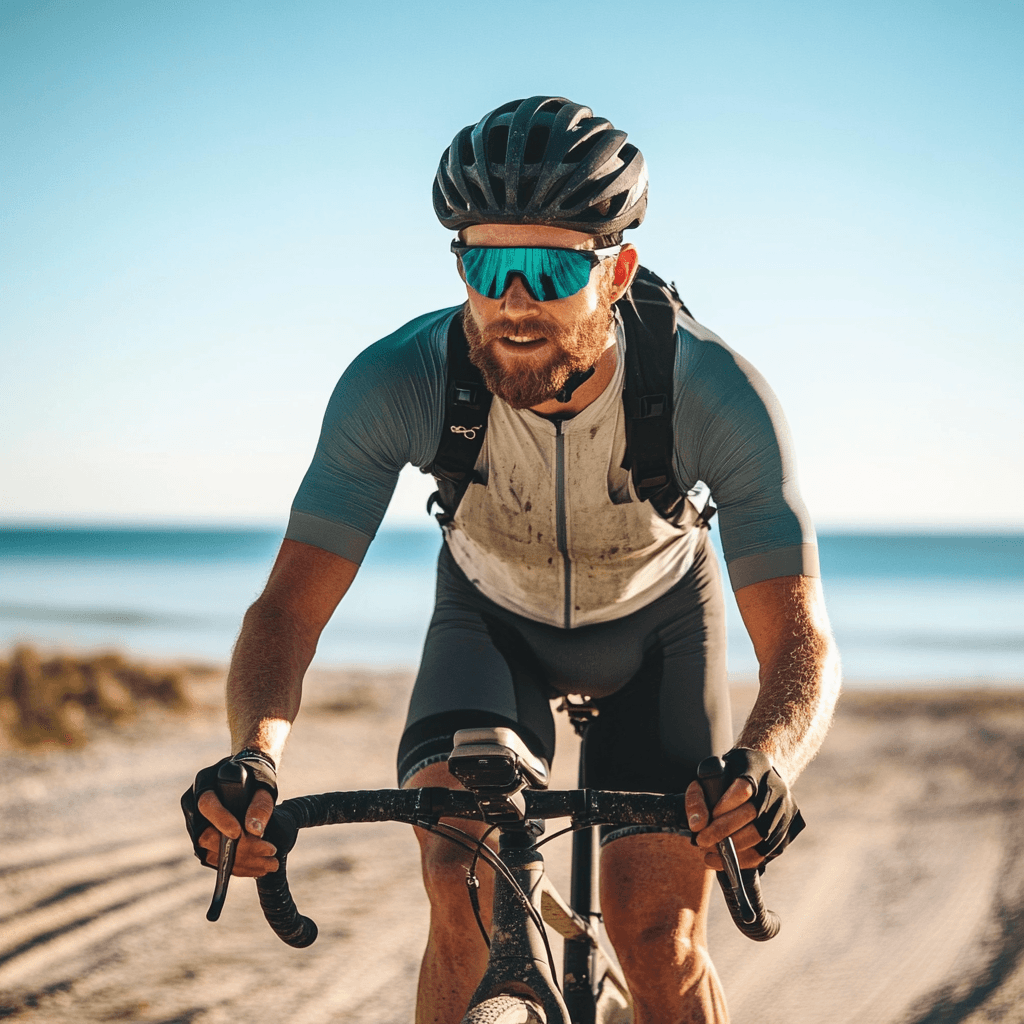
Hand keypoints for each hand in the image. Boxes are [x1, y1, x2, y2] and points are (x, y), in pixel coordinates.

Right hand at [181, 752, 280, 876]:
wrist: (248, 780)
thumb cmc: (254, 778)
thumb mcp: (261, 786)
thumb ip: (260, 805)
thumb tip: (255, 831)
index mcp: (205, 784)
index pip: (207, 805)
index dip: (221, 820)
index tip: (238, 833)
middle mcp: (194, 807)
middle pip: (206, 835)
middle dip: (238, 848)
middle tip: (270, 852)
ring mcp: (197, 827)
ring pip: (211, 852)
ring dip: (242, 862)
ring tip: (270, 864)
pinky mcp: (204, 843)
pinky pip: (216, 859)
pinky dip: (239, 866)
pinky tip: (260, 868)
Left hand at [685, 748, 805, 871]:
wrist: (763, 777)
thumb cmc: (729, 778)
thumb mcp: (709, 776)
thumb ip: (696, 797)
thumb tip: (697, 825)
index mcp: (756, 767)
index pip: (744, 788)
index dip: (724, 807)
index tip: (707, 819)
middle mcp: (776, 788)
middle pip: (752, 815)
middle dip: (723, 832)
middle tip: (701, 841)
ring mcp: (786, 810)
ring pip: (761, 836)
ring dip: (733, 850)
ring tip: (709, 853)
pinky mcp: (789, 830)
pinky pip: (767, 852)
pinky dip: (744, 861)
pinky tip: (725, 861)